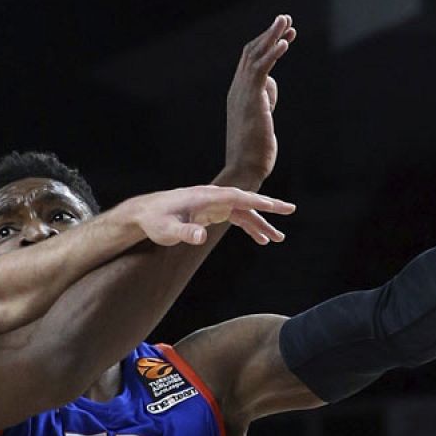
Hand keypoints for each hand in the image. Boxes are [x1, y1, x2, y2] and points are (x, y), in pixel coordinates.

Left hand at [128, 185, 295, 246]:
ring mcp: (213, 204)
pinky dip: (248, 227)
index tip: (278, 205)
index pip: (239, 196)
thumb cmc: (155, 220)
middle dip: (268, 207)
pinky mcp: (212, 212)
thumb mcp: (167, 230)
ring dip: (260, 224)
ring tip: (276, 239)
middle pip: (246, 201)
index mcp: (207, 197)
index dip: (260, 200)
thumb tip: (200, 236)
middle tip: (291, 211)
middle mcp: (213, 197)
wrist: (145, 214)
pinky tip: (259, 239)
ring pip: (243, 211)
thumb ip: (185, 232)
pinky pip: (235, 217)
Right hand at [222, 14, 295, 183]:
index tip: (286, 36)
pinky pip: (261, 69)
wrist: (244, 167)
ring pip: (256, 55)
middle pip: (251, 52)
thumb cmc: (253, 151)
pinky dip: (273, 54)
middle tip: (285, 19)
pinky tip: (285, 42)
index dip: (267, 46)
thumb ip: (264, 102)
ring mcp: (243, 92)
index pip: (251, 62)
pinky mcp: (251, 98)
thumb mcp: (261, 120)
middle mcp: (238, 88)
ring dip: (272, 36)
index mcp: (239, 94)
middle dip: (269, 34)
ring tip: (286, 21)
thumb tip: (270, 92)